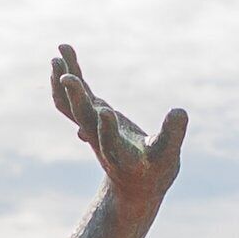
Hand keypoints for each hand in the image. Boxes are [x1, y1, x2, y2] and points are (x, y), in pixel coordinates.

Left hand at [49, 45, 185, 205]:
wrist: (134, 184)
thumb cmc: (155, 171)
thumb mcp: (168, 156)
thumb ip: (172, 134)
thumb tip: (179, 111)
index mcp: (118, 151)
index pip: (108, 139)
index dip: (107, 127)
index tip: (107, 112)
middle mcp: (98, 136)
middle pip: (80, 115)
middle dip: (74, 97)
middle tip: (66, 75)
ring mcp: (92, 124)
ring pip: (69, 102)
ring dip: (62, 80)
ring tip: (59, 54)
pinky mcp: (93, 114)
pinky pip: (76, 93)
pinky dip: (71, 74)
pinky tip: (64, 54)